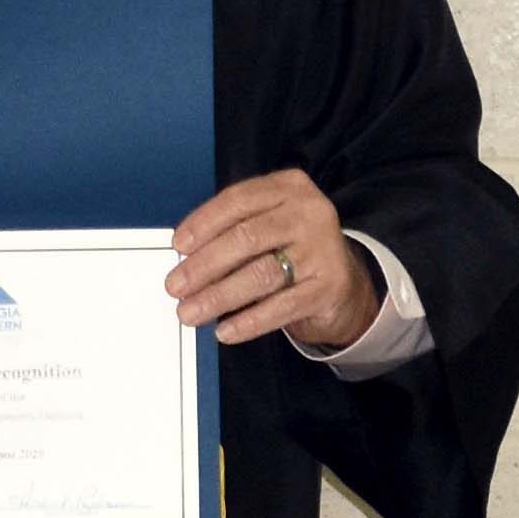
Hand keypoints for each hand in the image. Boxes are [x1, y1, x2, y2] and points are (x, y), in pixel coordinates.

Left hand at [169, 171, 378, 353]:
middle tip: (175, 286)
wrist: (343, 281)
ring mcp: (323, 249)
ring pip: (261, 274)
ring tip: (191, 312)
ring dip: (219, 296)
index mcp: (289, 187)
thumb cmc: (292, 248)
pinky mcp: (330, 286)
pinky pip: (282, 306)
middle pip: (246, 237)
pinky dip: (249, 321)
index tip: (178, 246)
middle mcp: (309, 212)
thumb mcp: (268, 225)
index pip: (238, 200)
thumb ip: (232, 231)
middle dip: (204, 265)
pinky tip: (225, 330)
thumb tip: (186, 258)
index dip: (204, 223)